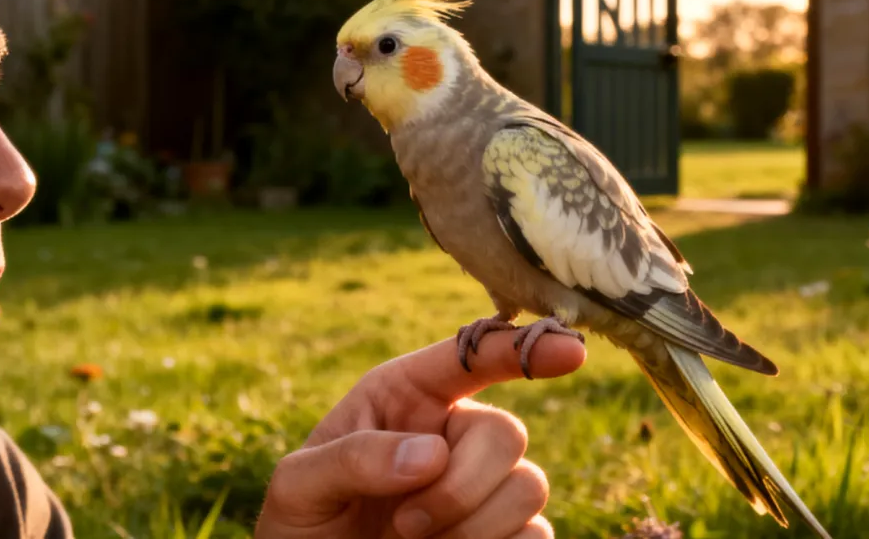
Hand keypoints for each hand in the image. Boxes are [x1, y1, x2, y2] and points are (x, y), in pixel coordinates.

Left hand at [255, 330, 586, 538]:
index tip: (569, 354)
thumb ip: (352, 458)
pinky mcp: (504, 535)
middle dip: (461, 486)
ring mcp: (484, 486)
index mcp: (406, 397)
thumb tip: (430, 455)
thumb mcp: (299, 484)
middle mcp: (454, 433)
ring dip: (473, 525)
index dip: (522, 348)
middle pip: (506, 433)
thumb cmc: (303, 525)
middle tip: (404, 525)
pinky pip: (538, 535)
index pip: (471, 355)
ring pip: (529, 486)